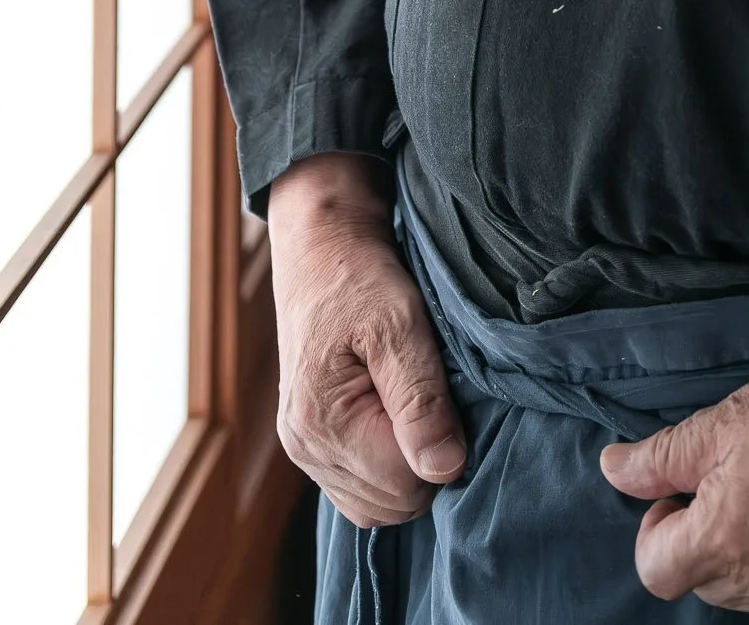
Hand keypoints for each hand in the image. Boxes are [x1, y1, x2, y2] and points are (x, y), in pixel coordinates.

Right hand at [267, 153, 465, 524]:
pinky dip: (385, 466)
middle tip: (432, 393)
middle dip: (423, 459)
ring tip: (413, 401)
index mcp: (322, 421)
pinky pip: (359, 488)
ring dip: (406, 466)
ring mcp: (303, 447)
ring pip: (376, 504)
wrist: (322, 244)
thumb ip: (422, 400)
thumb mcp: (400, 323)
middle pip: (392, 503)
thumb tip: (445, 469)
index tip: (444, 392)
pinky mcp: (309, 440)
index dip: (440, 446)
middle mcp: (304, 446)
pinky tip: (396, 419)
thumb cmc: (360, 275)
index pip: (406, 484)